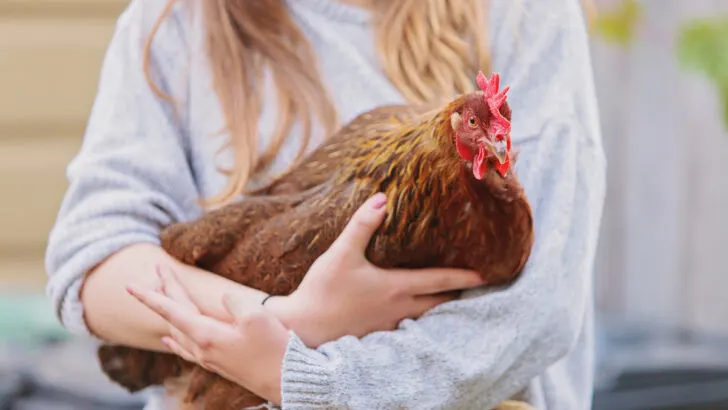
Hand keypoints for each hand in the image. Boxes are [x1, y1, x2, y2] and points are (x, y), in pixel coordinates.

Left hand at [127, 272, 288, 403]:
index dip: (150, 296)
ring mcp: (208, 358)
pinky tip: (168, 339)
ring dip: (169, 310)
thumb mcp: (257, 317)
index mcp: (207, 335)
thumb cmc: (274, 347)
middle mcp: (202, 348)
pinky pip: (186, 348)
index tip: (129, 286)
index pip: (171, 310)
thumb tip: (222, 298)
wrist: (286, 380)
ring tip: (162, 293)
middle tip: (157, 270)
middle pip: (174, 316)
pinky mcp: (218, 363)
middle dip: (164, 292)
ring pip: (179, 330)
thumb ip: (234, 302)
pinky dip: (174, 338)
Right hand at [266, 193, 485, 346]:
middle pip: (439, 303)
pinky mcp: (376, 335)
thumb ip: (362, 225)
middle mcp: (399, 309)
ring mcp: (389, 325)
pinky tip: (414, 314)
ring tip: (451, 300)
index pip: (439, 281)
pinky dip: (419, 318)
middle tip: (475, 289)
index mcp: (396, 287)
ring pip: (425, 318)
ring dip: (440, 308)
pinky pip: (407, 327)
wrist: (302, 329)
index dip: (464, 277)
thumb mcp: (341, 253)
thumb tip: (382, 198)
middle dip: (458, 296)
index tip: (485, 275)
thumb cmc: (322, 291)